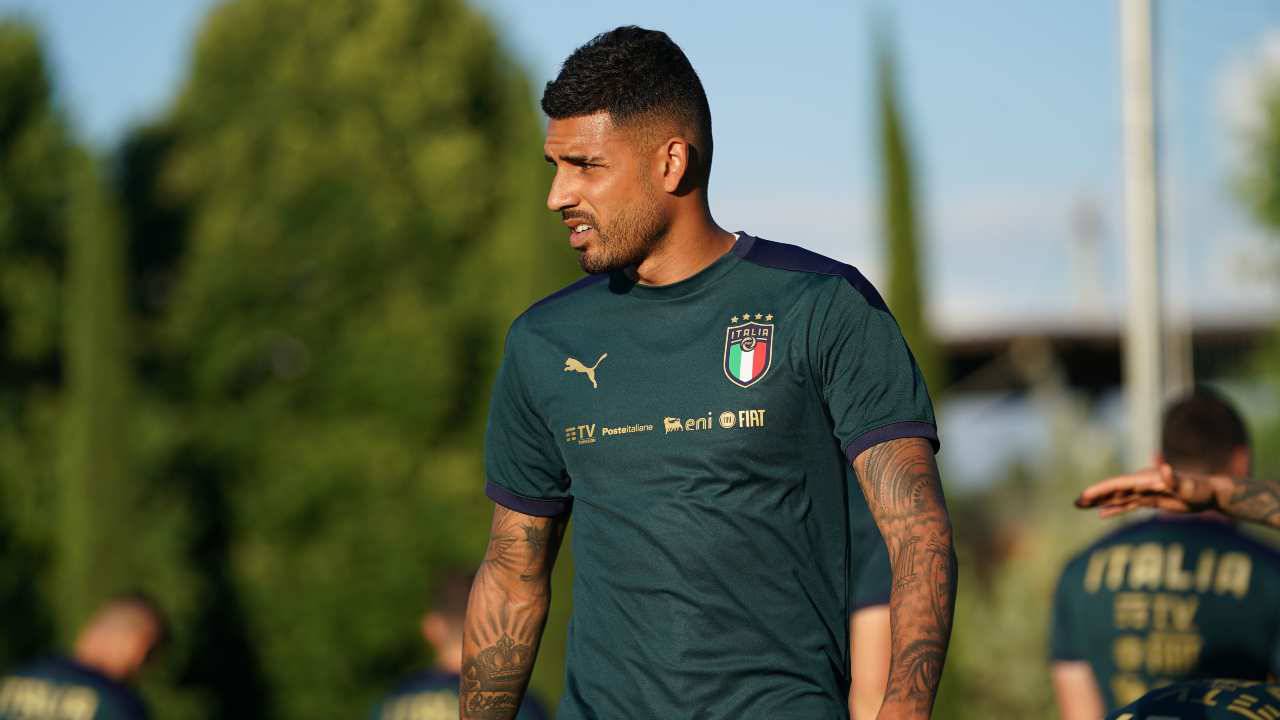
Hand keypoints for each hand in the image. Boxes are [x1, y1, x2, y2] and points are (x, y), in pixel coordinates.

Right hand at [1074, 464, 1218, 517]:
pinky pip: (1128, 505)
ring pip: (1118, 497)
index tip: (1085, 496)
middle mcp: (1142, 483)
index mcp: (1146, 478)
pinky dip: (1114, 509)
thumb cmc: (1201, 490)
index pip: (1118, 485)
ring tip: (1081, 506)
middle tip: (1076, 502)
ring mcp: (1145, 491)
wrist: (1212, 493)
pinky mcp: (1150, 500)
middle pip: (1113, 490)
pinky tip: (1102, 514)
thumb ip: (1174, 478)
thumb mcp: (1188, 486)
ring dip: (1100, 502)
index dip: (1101, 490)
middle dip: (1094, 496)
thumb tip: (1164, 468)